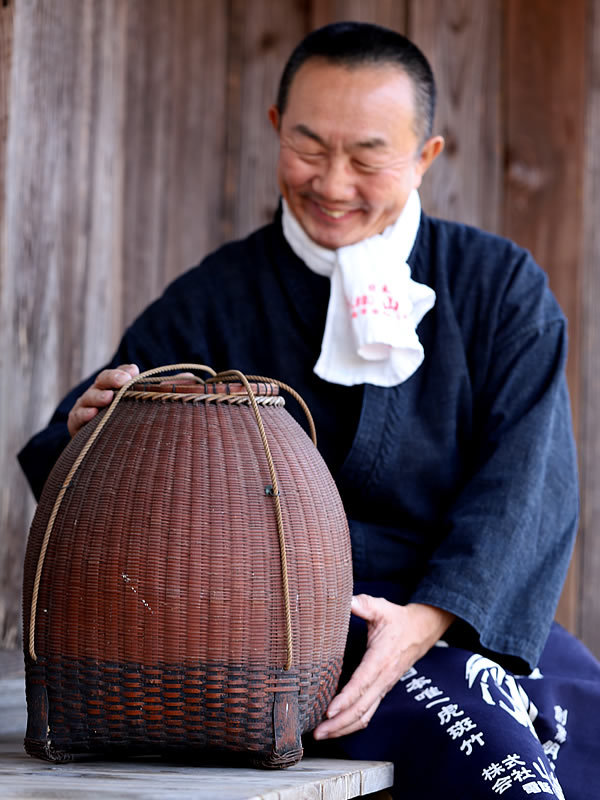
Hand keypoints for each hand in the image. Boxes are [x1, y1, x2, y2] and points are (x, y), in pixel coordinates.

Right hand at [67, 364, 138, 435]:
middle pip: (102, 381)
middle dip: (112, 379)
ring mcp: (83, 406)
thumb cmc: (116, 420)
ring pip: (89, 398)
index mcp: (107, 387)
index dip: (121, 372)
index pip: (114, 374)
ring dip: (99, 397)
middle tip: (124, 380)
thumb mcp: (126, 404)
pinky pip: (78, 417)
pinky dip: (84, 414)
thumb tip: (134, 370)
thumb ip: (132, 387)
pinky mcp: (75, 423)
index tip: (132, 374)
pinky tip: (93, 413)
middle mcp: (94, 393)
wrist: (95, 442)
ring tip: (109, 397)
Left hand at [313, 595, 454, 739]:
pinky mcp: (382, 690)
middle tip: (318, 732)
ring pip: (365, 716)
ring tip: (322, 735)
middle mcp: (383, 678)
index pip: (362, 683)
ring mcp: (384, 687)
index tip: (329, 710)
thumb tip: (346, 599)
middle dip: (339, 723)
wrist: (422, 630)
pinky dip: (352, 724)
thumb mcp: (381, 608)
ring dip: (343, 728)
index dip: (346, 699)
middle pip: (362, 708)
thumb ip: (363, 604)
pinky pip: (368, 713)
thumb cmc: (397, 619)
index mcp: (381, 659)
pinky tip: (337, 728)